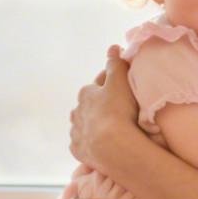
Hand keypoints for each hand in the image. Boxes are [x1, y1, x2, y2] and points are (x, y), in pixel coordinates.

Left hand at [69, 46, 141, 169]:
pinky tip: (99, 145)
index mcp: (86, 93)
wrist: (113, 146)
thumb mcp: (120, 81)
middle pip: (88, 105)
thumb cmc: (119, 110)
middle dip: (99, 105)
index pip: (98, 84)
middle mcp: (76, 111)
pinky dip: (90, 142)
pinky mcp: (77, 150)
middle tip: (116, 110)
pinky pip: (83, 143)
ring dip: (92, 124)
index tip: (122, 89)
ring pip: (83, 124)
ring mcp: (76, 132)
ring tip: (108, 129)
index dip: (110, 85)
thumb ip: (116, 63)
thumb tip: (113, 47)